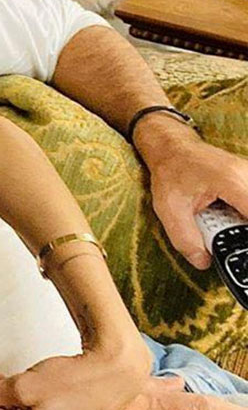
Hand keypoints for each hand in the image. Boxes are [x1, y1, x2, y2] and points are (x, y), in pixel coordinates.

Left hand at [133, 116, 247, 269]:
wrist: (172, 147)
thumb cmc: (171, 173)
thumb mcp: (170, 209)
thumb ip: (186, 238)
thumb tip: (203, 262)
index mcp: (233, 182)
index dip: (246, 236)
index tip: (240, 249)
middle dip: (241, 228)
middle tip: (220, 229)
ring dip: (240, 221)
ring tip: (219, 220)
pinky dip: (242, 213)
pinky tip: (228, 216)